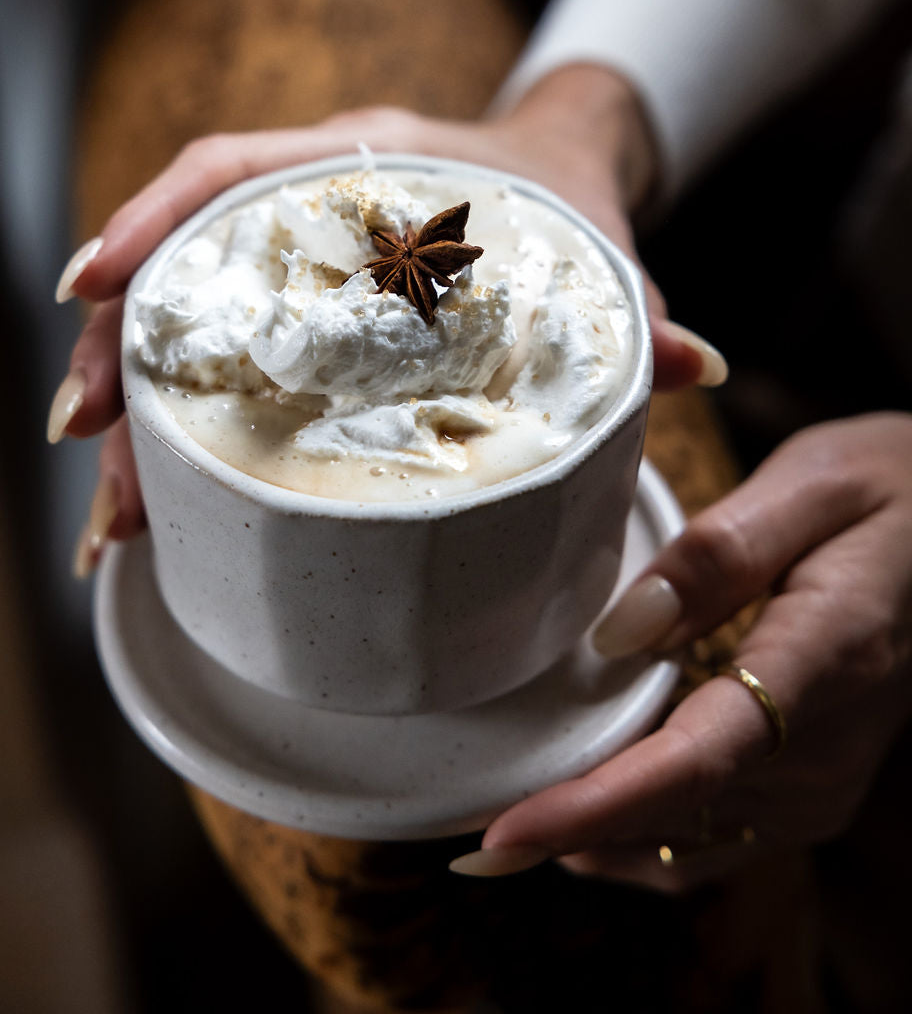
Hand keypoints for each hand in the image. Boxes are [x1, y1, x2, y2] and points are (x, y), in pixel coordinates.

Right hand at [50, 66, 723, 569]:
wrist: (559, 166)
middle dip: (117, 353)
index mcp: (365, 159)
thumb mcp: (592, 247)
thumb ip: (634, 305)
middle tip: (85, 451)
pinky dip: (172, 428)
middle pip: (178, 265)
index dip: (152, 224)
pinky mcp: (290, 310)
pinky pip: (208, 356)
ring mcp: (288, 256)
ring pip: (174, 320)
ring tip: (112, 515)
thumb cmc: (563, 200)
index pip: (231, 169)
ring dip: (128, 409)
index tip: (89, 286)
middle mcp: (306, 202)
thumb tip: (695, 364)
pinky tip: (152, 504)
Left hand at [451, 414, 911, 889]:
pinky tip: (586, 800)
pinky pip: (714, 837)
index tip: (500, 835)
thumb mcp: (816, 483)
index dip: (593, 806)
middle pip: (676, 815)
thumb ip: (722, 556)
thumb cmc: (892, 490)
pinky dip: (640, 831)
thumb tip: (618, 636)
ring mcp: (825, 783)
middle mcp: (827, 750)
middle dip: (563, 829)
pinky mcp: (813, 789)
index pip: (697, 759)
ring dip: (595, 837)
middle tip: (457, 817)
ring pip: (688, 842)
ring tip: (501, 811)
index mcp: (826, 660)